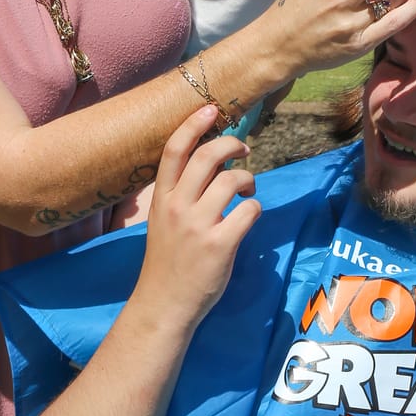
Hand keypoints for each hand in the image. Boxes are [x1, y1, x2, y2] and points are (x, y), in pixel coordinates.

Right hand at [135, 105, 261, 331]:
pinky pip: (249, 211)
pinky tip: (249, 216)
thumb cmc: (167, 264)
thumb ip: (181, 196)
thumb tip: (212, 169)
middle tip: (245, 148)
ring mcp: (198, 226)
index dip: (192, 125)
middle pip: (206, 157)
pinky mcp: (220, 245)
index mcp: (161, 200)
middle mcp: (177, 207)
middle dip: (230, 144)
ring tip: (247, 189)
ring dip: (247, 178)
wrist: (164, 305)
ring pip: (231, 180)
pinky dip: (255, 208)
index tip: (210, 110)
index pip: (173, 151)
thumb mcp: (162, 223)